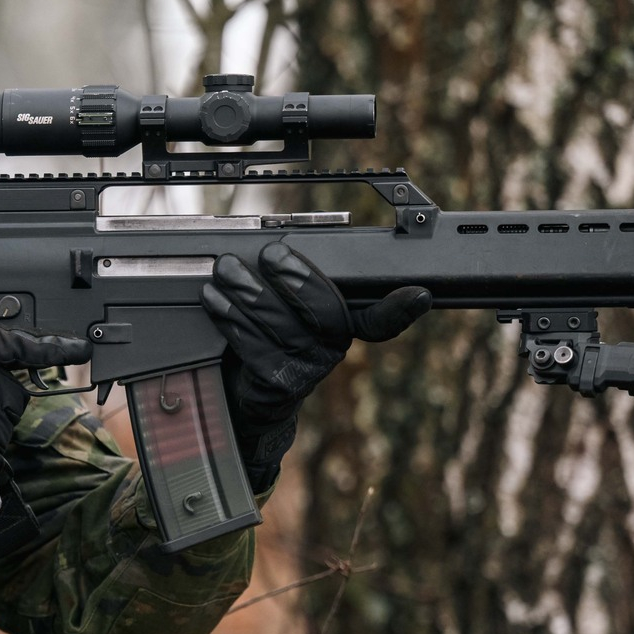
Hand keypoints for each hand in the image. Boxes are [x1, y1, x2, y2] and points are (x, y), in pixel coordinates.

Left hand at [202, 242, 430, 486]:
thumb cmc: (271, 333)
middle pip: (326, 314)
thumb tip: (277, 240)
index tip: (418, 295)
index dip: (400, 310)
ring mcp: (307, 371)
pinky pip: (254, 346)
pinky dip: (231, 318)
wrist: (250, 393)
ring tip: (227, 269)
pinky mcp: (277, 384)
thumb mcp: (288, 302)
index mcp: (346, 325)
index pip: (381, 320)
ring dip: (251, 294)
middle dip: (297, 280)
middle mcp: (333, 350)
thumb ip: (296, 279)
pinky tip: (215, 298)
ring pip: (283, 327)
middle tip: (271, 254)